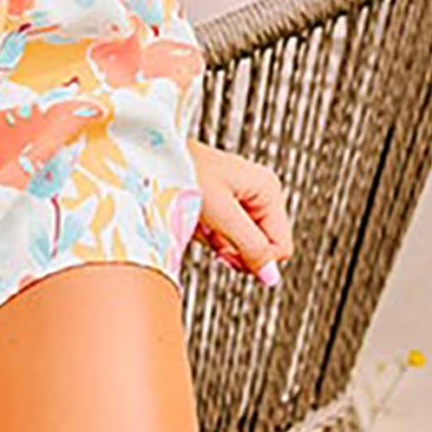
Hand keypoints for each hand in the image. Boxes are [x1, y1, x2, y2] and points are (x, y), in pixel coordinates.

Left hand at [188, 140, 293, 286]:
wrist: (151, 154)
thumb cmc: (184, 173)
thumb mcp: (221, 215)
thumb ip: (250, 246)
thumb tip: (272, 276)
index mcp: (268, 190)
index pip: (280, 247)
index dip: (255, 258)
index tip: (227, 253)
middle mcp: (259, 194)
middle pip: (261, 247)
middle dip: (234, 249)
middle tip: (211, 235)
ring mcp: (242, 199)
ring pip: (240, 244)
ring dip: (217, 242)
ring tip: (199, 222)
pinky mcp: (223, 205)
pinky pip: (223, 235)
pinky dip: (207, 234)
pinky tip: (194, 220)